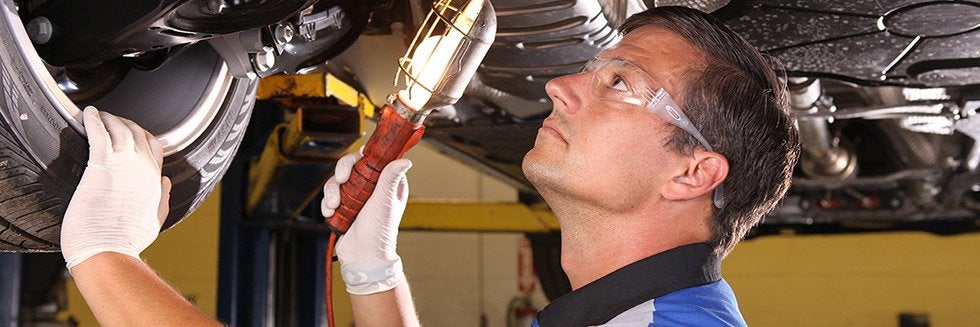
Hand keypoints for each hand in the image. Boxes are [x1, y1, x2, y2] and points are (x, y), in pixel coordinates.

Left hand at [61, 107, 171, 268]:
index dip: (143, 135)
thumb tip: (165, 182)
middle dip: (124, 122)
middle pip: (138, 132)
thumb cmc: (127, 241)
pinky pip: (99, 134)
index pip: (155, 146)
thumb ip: (162, 198)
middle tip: (110, 120)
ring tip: (98, 115)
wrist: (109, 251)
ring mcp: (124, 165)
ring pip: (120, 129)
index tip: (130, 132)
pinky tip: (88, 114)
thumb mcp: (154, 219)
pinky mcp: (101, 166)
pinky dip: (94, 120)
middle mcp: (144, 168)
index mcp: (155, 180)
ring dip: (109, 119)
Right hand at [322, 150, 412, 294]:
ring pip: (337, 180)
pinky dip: (327, 203)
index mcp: (388, 183)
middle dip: (342, 171)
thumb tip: (405, 160)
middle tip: (341, 180)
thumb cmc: (379, 232)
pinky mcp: (343, 206)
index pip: (374, 159)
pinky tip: (330, 213)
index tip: (357, 160)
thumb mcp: (385, 202)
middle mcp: (372, 187)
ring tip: (334, 206)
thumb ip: (390, 178)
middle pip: (352, 166)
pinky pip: (330, 195)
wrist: (362, 257)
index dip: (363, 156)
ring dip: (332, 191)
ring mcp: (356, 196)